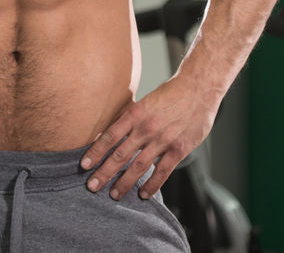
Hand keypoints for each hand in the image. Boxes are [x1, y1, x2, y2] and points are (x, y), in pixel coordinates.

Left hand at [79, 76, 218, 199]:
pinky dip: (152, 185)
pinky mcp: (179, 149)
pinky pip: (163, 171)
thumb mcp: (145, 101)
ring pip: (139, 166)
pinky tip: (143, 194)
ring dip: (124, 183)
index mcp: (136, 114)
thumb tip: (110, 131)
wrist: (199, 89)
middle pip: (120, 155)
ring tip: (114, 194)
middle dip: (104, 173)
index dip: (96, 152)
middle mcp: (147, 128)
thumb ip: (130, 117)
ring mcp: (163, 140)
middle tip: (92, 186)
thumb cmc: (170, 94)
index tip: (84, 165)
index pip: (110, 136)